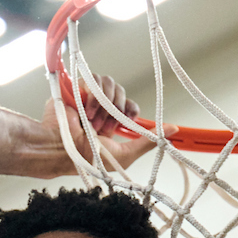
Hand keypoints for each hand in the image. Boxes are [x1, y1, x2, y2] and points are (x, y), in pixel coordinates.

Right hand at [39, 74, 165, 176]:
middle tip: (105, 127)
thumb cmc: (89, 158)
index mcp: (110, 123)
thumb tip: (174, 131)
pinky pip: (94, 79)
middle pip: (120, 92)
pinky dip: (94, 97)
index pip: (128, 107)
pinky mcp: (76, 88)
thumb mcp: (125, 154)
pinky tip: (87, 111)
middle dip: (116, 110)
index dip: (131, 110)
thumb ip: (147, 142)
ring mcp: (87, 97)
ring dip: (106, 104)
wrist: (63, 149)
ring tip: (93, 122)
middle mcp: (99, 109)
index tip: (130, 118)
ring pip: (109, 84)